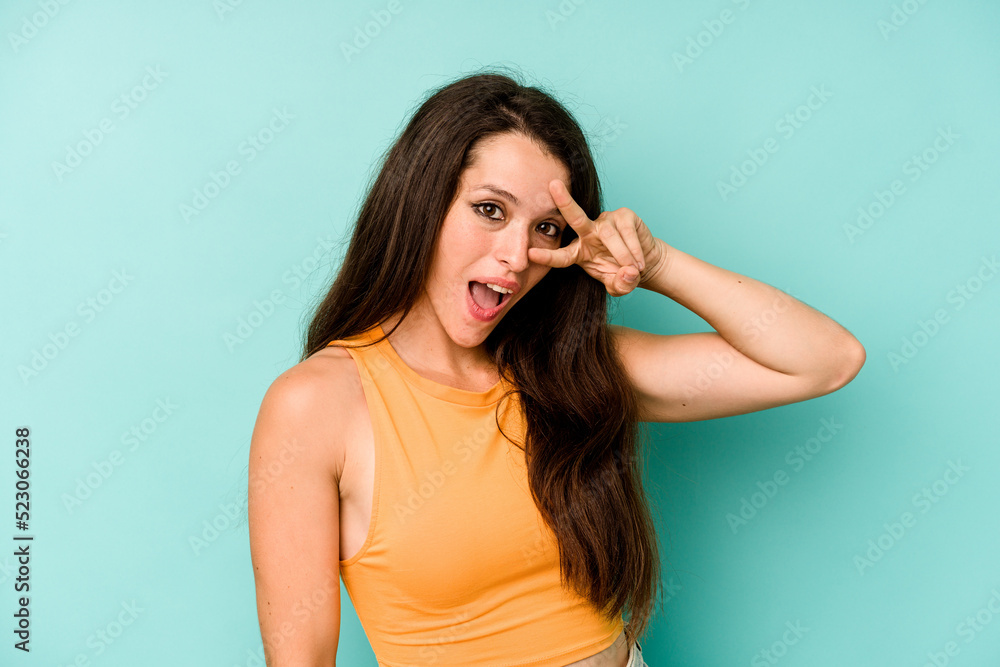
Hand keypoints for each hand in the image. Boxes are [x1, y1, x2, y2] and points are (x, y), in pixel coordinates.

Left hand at [528, 179, 664, 296]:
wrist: (645, 262)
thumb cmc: (623, 273)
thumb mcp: (619, 286)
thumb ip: (620, 285)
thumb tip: (627, 273)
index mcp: (578, 252)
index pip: (560, 256)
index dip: (547, 256)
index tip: (530, 253)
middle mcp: (588, 233)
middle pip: (574, 217)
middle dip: (564, 201)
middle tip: (553, 185)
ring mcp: (605, 221)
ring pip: (609, 234)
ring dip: (622, 254)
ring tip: (633, 269)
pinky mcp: (624, 215)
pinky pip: (626, 231)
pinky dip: (633, 248)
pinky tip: (639, 261)